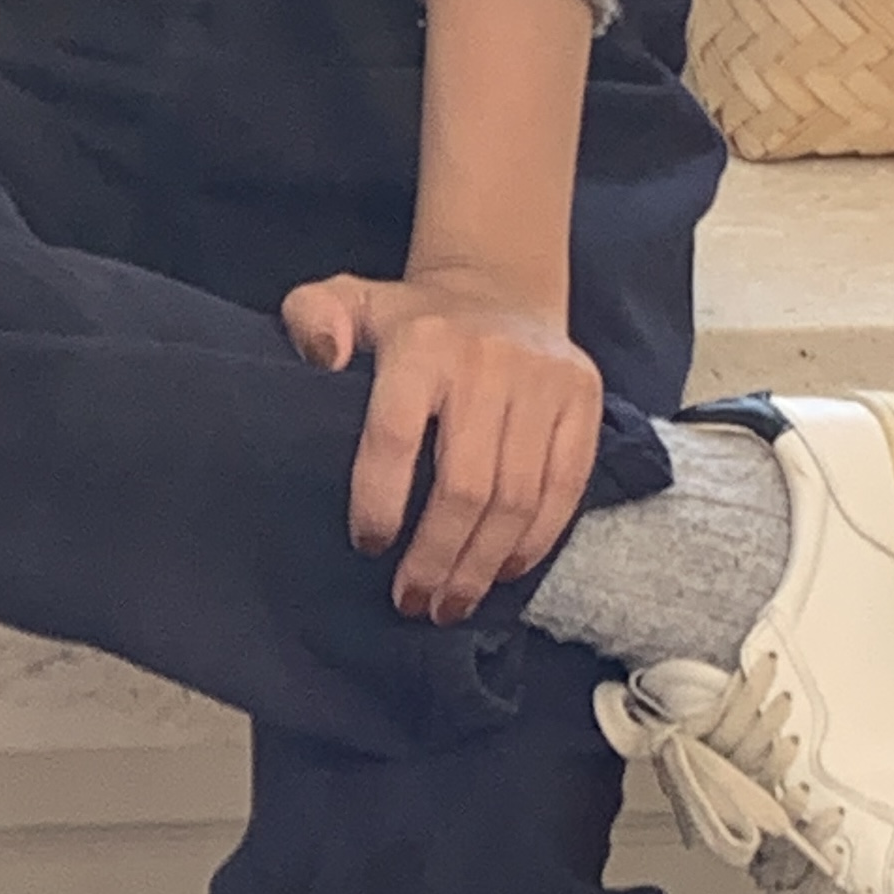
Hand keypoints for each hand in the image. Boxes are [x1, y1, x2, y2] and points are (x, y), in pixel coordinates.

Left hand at [283, 265, 603, 618]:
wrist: (501, 290)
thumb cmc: (410, 321)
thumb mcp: (349, 301)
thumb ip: (312, 317)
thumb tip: (321, 355)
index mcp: (421, 344)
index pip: (394, 436)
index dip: (378, 502)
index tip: (368, 546)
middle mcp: (488, 361)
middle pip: (465, 486)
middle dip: (436, 557)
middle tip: (412, 602)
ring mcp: (544, 380)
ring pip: (517, 498)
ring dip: (482, 564)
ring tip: (452, 604)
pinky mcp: (582, 399)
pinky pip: (565, 487)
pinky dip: (534, 541)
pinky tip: (503, 571)